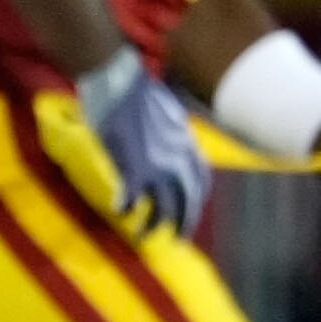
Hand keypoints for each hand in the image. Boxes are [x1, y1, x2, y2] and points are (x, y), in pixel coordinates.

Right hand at [77, 51, 210, 240]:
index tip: (190, 209)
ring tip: (143, 236)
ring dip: (152, 226)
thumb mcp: (168, 112)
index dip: (197, 199)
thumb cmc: (137, 91)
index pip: (201, 180)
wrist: (119, 82)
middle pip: (188, 201)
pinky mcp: (133, 171)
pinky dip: (125, 209)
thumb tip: (174, 139)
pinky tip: (119, 211)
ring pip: (162, 209)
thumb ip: (173, 132)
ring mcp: (157, 168)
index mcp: (188, 144)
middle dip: (184, 223)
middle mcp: (178, 160)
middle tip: (177, 239)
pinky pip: (133, 201)